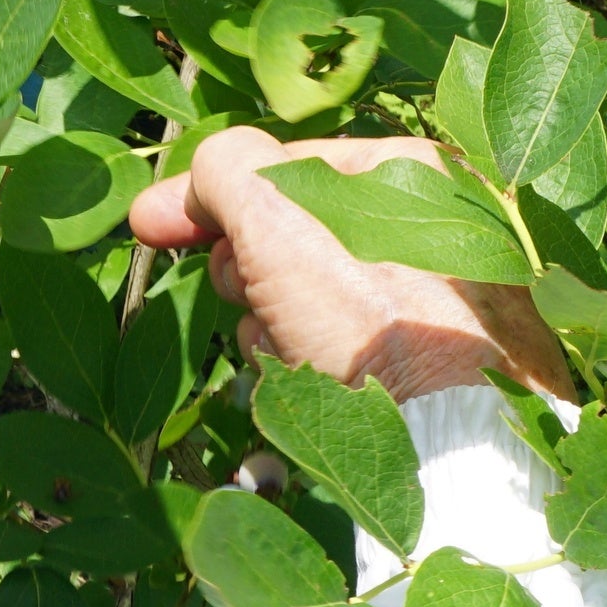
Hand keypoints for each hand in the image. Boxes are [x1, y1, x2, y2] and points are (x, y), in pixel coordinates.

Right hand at [128, 127, 572, 404]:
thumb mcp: (282, 218)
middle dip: (248, 272)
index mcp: (413, 171)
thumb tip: (204, 171)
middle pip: (289, 237)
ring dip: (272, 326)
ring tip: (296, 355)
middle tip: (245, 293)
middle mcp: (432, 227)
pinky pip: (335, 349)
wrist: (459, 439)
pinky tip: (322, 386)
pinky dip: (311, 365)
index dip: (207, 194)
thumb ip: (230, 170)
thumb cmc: (378, 319)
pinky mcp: (427, 362)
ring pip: (302, 300)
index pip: (282, 166)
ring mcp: (432, 299)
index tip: (147, 223)